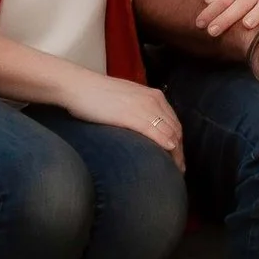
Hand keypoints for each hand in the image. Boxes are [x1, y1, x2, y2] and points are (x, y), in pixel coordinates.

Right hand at [61, 73, 185, 169]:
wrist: (77, 86)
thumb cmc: (95, 95)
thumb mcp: (124, 101)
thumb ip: (137, 111)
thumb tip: (141, 129)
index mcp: (153, 96)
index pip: (174, 122)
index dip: (179, 142)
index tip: (178, 158)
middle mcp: (153, 100)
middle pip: (175, 130)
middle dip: (180, 152)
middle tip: (179, 170)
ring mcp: (144, 107)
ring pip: (169, 133)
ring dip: (175, 154)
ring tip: (174, 171)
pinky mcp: (133, 116)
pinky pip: (156, 132)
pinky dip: (165, 145)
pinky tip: (168, 155)